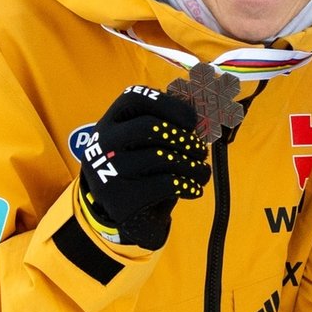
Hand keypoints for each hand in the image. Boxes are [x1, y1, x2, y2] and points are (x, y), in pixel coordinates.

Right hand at [74, 86, 209, 249]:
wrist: (125, 213)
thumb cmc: (145, 169)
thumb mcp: (150, 144)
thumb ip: (173, 125)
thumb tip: (208, 112)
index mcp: (111, 122)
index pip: (135, 98)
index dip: (170, 104)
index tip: (193, 120)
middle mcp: (103, 142)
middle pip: (149, 127)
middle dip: (184, 138)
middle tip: (201, 150)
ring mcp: (108, 170)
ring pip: (162, 157)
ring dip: (193, 164)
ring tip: (201, 171)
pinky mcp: (121, 197)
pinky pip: (166, 184)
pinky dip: (189, 185)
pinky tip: (193, 188)